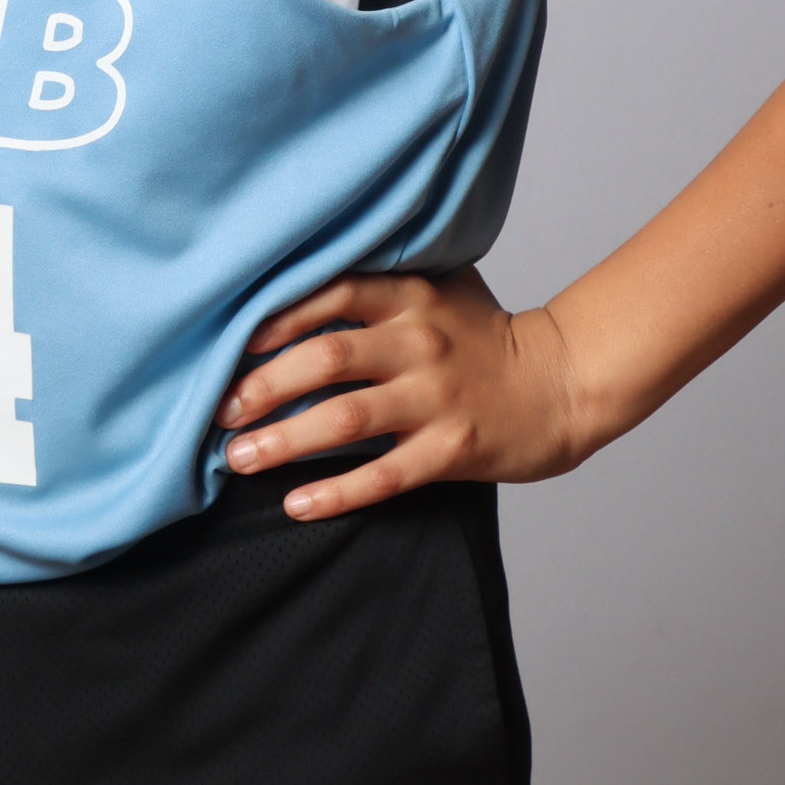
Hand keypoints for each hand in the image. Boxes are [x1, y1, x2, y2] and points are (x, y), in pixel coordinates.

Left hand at [215, 267, 583, 521]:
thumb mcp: (440, 288)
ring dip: (283, 441)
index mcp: (411, 296)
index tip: (228, 347)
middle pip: (324, 360)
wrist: (564, 382)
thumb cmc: (487, 336)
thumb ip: (380, 282)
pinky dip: (335, 492)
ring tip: (239, 458)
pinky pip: (384, 475)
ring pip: (344, 420)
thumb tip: (295, 279)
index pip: (328, 295)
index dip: (272, 321)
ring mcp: (437, 398)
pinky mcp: (452, 449)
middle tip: (220, 414)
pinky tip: (295, 504)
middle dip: (262, 388)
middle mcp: (420, 342)